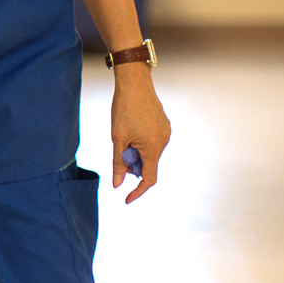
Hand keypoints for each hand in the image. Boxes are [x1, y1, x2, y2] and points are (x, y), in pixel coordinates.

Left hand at [110, 65, 169, 203]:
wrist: (135, 83)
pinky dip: (141, 143)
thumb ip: (118, 164)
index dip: (137, 192)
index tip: (126, 199)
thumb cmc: (124, 109)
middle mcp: (164, 142)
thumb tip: (117, 185)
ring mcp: (166, 133)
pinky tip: (131, 127)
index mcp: (153, 148)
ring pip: (149, 153)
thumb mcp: (117, 139)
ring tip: (124, 132)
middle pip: (147, 164)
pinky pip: (152, 142)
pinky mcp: (164, 125)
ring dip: (135, 152)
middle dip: (132, 164)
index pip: (148, 179)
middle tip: (118, 147)